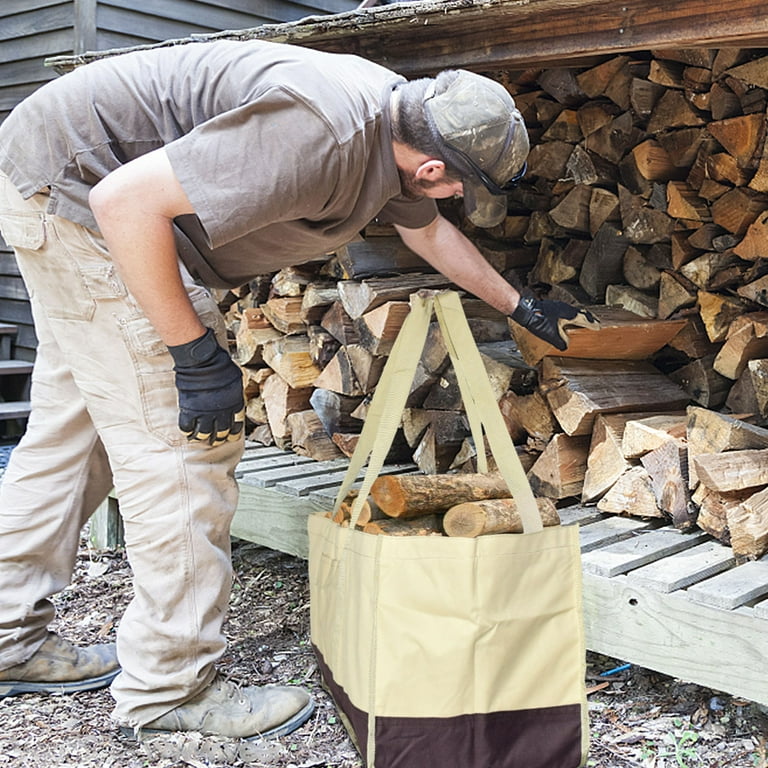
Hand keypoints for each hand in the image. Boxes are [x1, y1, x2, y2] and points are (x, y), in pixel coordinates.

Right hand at [167, 328, 244, 444]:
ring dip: (203, 437)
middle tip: (216, 441)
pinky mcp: (190, 411)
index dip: (234, 433)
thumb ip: (235, 393)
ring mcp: (205, 414)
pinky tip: (188, 432)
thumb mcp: (236, 381)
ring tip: (201, 439)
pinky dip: (187, 431)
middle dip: (219, 438)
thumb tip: (234, 396)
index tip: (232, 437)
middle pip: (221, 432)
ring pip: (205, 433)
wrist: (204, 363)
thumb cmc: (221, 366)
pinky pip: (187, 427)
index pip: (236, 425)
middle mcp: (221, 413)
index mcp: (234, 405)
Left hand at [510, 295, 599, 350]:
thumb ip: (562, 343)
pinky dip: (570, 314)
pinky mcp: (551, 306)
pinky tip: (565, 317)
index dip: (593, 324)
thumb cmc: (539, 322)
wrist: (525, 311)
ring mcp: (558, 305)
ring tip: (582, 319)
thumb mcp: (552, 337)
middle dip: (589, 318)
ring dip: (580, 315)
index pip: (586, 320)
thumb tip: (566, 347)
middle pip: (582, 313)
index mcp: (570, 315)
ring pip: (573, 310)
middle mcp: (566, 308)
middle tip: (595, 321)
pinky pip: (565, 310)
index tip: (599, 327)